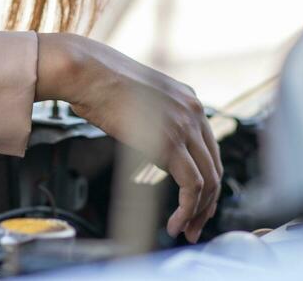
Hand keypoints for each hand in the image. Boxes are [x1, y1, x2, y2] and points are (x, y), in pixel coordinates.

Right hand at [37, 34, 222, 243]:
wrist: (87, 72)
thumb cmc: (101, 83)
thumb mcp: (139, 98)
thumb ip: (155, 119)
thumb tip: (152, 143)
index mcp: (188, 100)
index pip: (209, 149)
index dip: (206, 181)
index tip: (196, 204)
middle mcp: (194, 111)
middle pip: (215, 166)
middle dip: (207, 203)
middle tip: (195, 226)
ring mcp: (185, 126)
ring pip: (209, 180)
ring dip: (199, 212)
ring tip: (185, 231)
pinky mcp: (171, 143)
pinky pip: (192, 186)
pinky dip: (187, 210)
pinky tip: (175, 224)